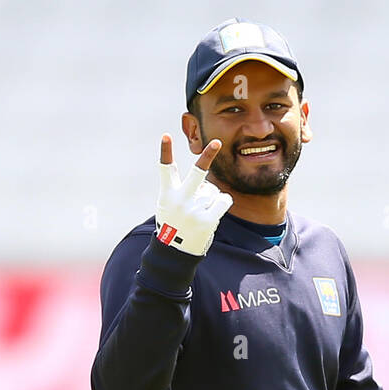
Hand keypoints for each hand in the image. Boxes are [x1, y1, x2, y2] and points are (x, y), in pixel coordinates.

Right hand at [154, 134, 233, 256]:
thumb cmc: (173, 225)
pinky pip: (223, 200)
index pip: (166, 169)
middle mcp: (181, 200)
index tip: (166, 135)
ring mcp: (194, 211)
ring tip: (201, 211)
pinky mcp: (207, 221)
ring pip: (213, 190)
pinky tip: (216, 208)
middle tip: (217, 142)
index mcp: (168, 194)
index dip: (165, 151)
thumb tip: (207, 180)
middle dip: (207, 156)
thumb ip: (180, 190)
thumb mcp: (168, 206)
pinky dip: (223, 201)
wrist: (174, 254)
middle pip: (197, 173)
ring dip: (211, 198)